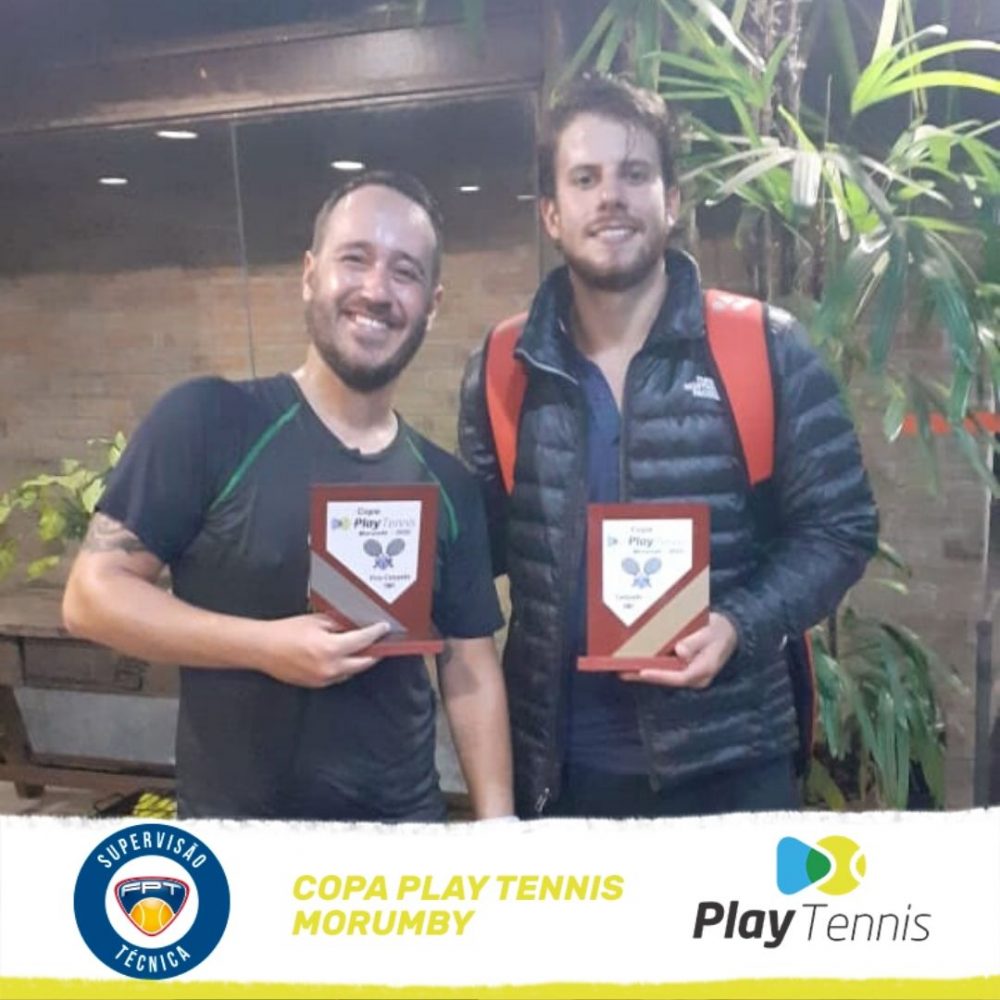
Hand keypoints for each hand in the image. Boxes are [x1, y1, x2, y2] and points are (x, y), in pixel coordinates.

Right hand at [253, 615, 390, 687]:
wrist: (263, 648)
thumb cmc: (286, 632)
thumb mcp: (317, 621)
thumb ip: (339, 624)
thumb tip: (357, 625)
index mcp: (331, 648)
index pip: (363, 641)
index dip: (376, 633)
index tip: (383, 628)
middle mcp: (330, 667)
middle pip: (364, 662)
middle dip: (375, 651)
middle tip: (381, 642)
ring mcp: (324, 678)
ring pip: (352, 671)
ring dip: (360, 661)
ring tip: (365, 649)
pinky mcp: (317, 684)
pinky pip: (339, 677)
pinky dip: (345, 667)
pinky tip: (346, 658)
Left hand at [620, 612, 737, 689]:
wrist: (727, 632)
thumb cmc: (718, 631)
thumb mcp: (710, 632)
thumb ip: (695, 642)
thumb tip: (680, 652)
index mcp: (704, 670)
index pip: (680, 677)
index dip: (660, 675)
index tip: (642, 671)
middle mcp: (694, 677)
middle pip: (666, 678)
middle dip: (643, 675)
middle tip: (621, 671)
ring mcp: (687, 674)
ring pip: (662, 675)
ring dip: (642, 671)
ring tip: (620, 667)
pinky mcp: (681, 668)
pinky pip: (663, 669)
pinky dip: (649, 664)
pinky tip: (632, 661)